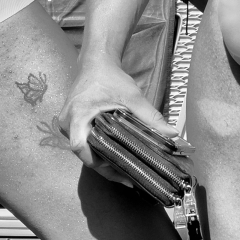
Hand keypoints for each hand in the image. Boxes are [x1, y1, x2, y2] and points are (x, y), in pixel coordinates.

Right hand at [56, 50, 177, 184]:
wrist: (94, 62)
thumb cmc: (109, 77)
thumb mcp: (132, 96)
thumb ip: (151, 116)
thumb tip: (172, 135)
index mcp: (77, 116)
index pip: (80, 148)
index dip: (97, 163)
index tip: (119, 170)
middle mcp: (67, 123)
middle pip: (84, 154)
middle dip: (105, 167)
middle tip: (129, 177)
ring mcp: (67, 124)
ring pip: (84, 150)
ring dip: (102, 159)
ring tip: (125, 169)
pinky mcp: (71, 124)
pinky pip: (84, 142)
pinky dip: (98, 150)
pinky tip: (115, 155)